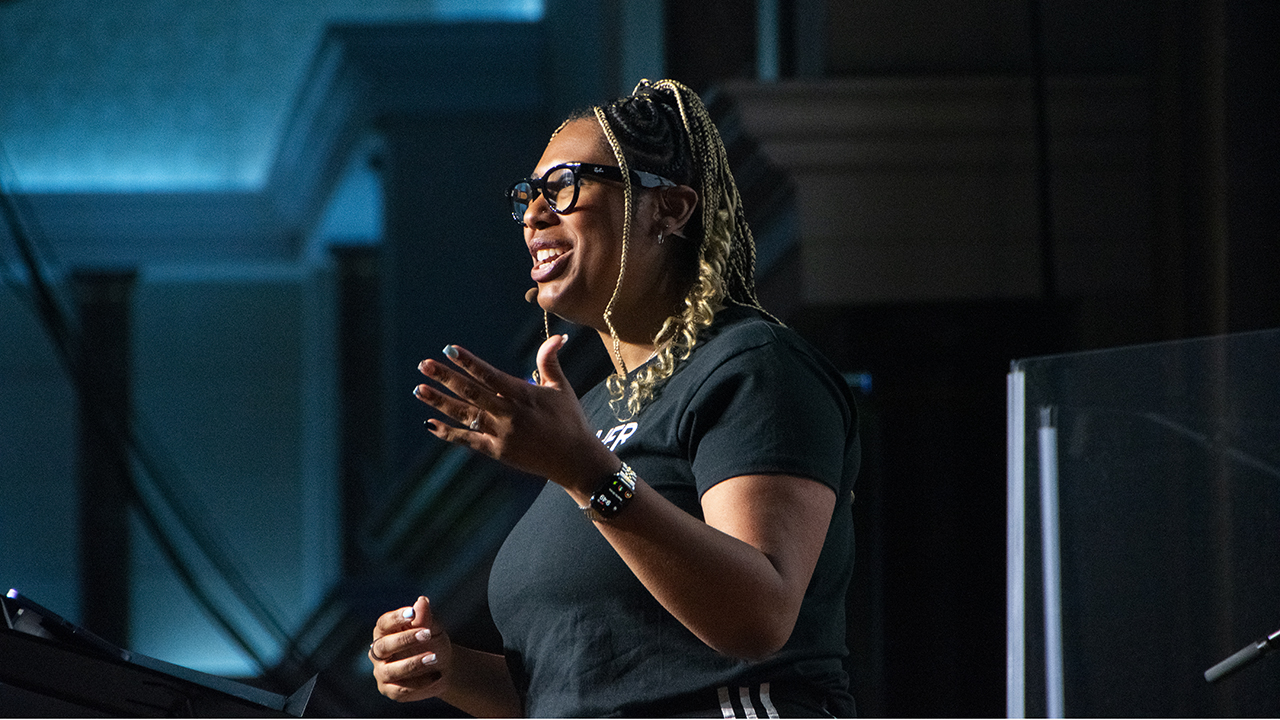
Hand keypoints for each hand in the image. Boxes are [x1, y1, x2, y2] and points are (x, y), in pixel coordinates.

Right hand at [370, 596, 451, 702]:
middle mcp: (378, 652)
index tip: (412, 613)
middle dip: (405, 640)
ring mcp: (382, 672)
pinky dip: (418, 684)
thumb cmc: (432, 641)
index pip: (383, 624)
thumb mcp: (432, 628)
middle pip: (383, 646)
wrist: (442, 666)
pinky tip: (436, 676)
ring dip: (413, 663)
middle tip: (426, 634)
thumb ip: (425, 617)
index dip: (395, 618)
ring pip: (391, 670)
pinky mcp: (390, 690)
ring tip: (433, 657)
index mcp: (385, 632)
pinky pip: (400, 690)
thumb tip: (422, 601)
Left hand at [413, 334, 617, 492]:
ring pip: (466, 415)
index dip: (469, 362)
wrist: (575, 460)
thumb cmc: (570, 421)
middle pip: (472, 393)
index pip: (490, 375)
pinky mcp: (498, 452)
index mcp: (524, 395)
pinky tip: (430, 423)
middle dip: (446, 377)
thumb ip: (550, 361)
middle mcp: (510, 414)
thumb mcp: (561, 388)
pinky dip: (448, 432)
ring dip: (441, 402)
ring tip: (420, 389)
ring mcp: (502, 434)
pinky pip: (468, 440)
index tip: (449, 350)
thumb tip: (556, 336)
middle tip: (424, 365)